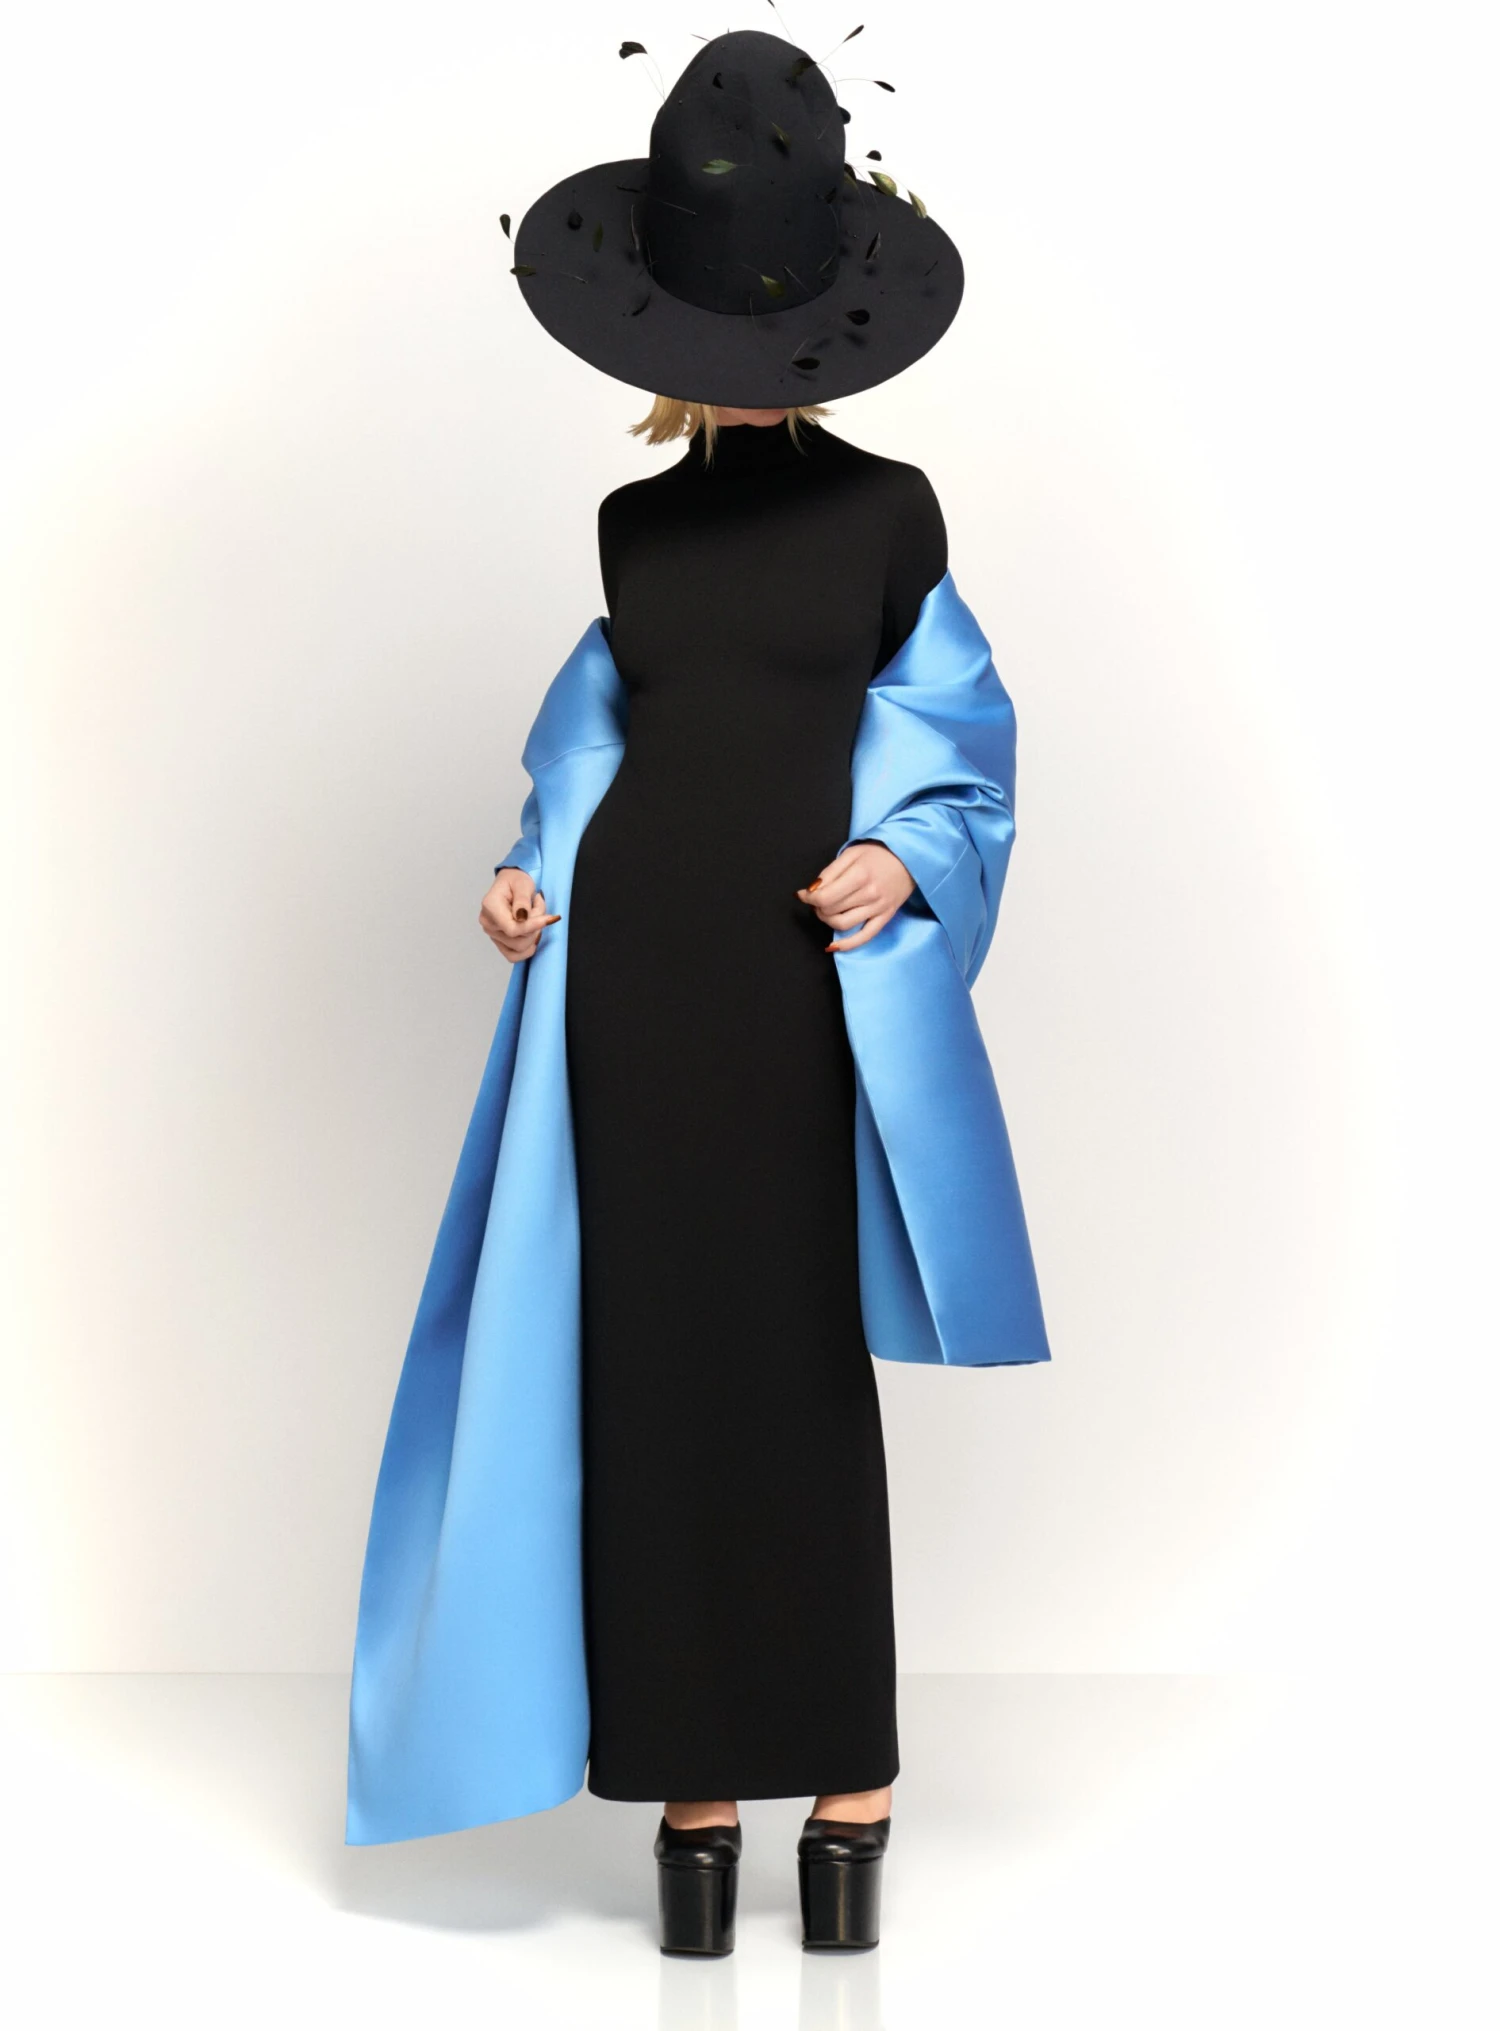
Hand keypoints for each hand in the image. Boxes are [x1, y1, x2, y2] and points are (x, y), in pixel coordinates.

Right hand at [480, 866, 559, 961]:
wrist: (511, 882)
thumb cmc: (516, 881)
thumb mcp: (523, 884)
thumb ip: (522, 901)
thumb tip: (522, 918)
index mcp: (490, 907)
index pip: (512, 928)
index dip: (532, 926)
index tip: (549, 919)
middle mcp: (488, 923)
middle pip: (518, 941)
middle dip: (535, 927)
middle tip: (538, 907)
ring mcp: (492, 934)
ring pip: (519, 949)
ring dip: (534, 934)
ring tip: (534, 916)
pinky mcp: (499, 941)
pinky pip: (513, 955)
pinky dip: (527, 948)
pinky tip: (533, 934)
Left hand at [796, 841, 914, 952]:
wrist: (910, 858)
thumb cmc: (879, 853)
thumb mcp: (852, 853)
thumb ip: (830, 872)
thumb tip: (812, 890)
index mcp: (859, 875)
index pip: (824, 897)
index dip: (808, 898)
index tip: (803, 894)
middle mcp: (869, 894)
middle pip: (831, 910)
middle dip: (817, 907)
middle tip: (816, 899)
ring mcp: (878, 908)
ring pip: (842, 924)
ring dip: (827, 920)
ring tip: (825, 911)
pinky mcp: (885, 917)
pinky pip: (864, 937)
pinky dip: (846, 944)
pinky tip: (832, 946)